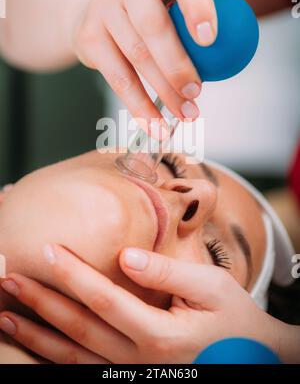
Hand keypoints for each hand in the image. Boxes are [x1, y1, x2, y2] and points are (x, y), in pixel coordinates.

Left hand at [0, 244, 280, 363]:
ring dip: (37, 334)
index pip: (104, 299)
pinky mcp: (131, 377)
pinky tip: (36, 341)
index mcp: (160, 335)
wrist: (250, 358)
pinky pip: (84, 369)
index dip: (73, 273)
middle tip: (10, 277)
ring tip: (8, 312)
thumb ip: (166, 272)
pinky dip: (54, 356)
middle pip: (79, 328)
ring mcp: (132, 374)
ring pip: (73, 356)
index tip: (47, 249)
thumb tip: (125, 256)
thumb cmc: (232, 317)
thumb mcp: (210, 286)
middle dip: (42, 301)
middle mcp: (140, 360)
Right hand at [73, 0, 216, 135]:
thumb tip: (229, 64)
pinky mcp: (88, 37)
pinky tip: (155, 126)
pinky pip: (118, 79)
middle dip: (178, 66)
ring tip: (184, 115)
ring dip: (163, 93)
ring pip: (137, 57)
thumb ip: (194, 27)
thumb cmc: (151, 14)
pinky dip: (140, 107)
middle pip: (154, 27)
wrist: (94, 10)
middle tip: (195, 94)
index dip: (198, 8)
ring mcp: (103, 8)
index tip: (210, 40)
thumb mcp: (172, 6)